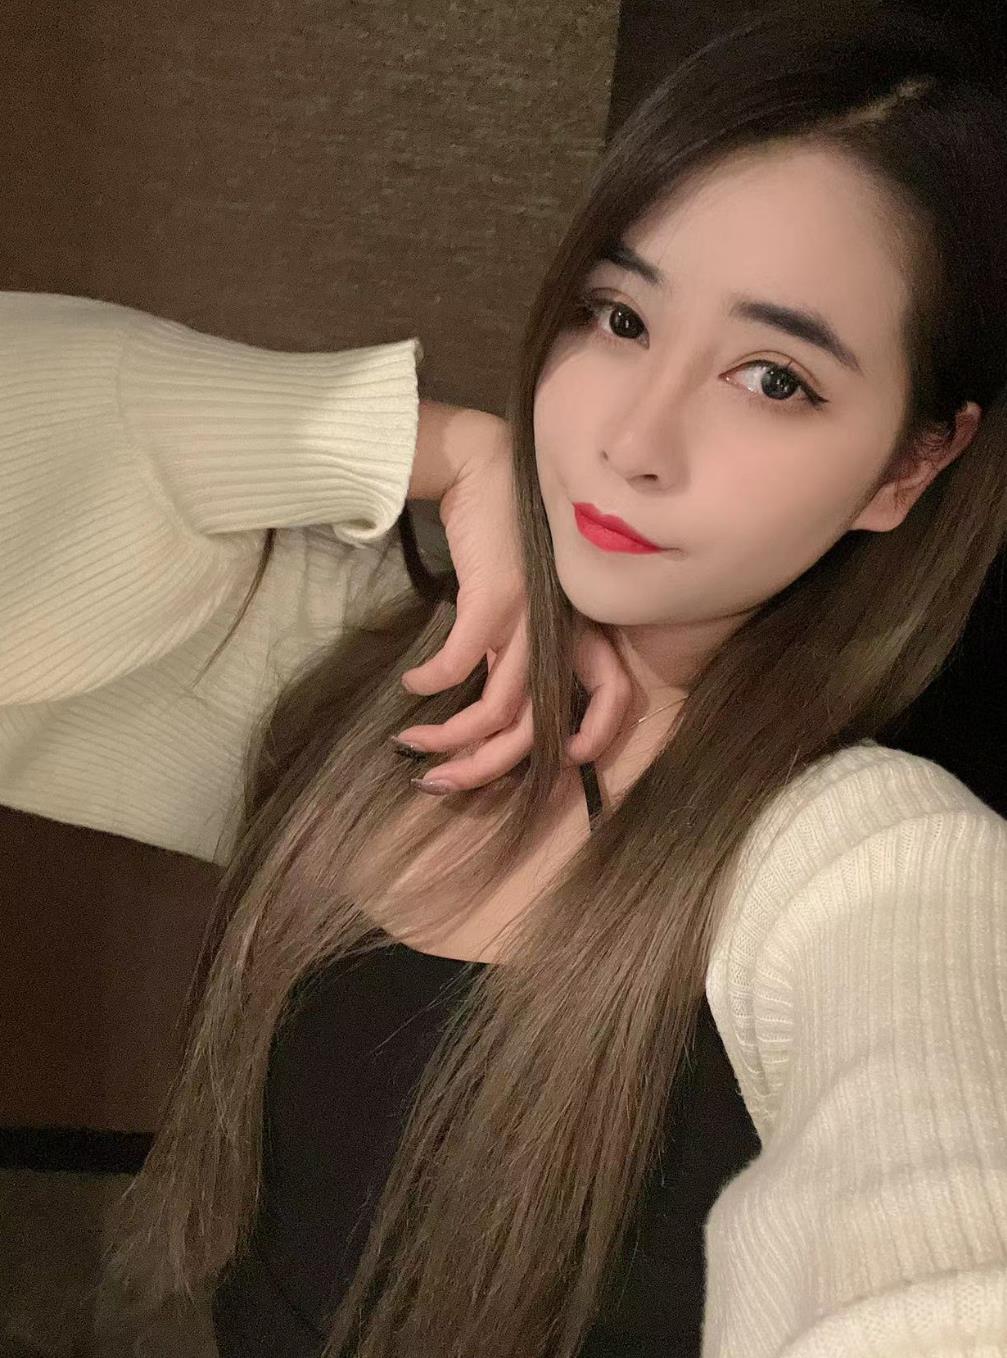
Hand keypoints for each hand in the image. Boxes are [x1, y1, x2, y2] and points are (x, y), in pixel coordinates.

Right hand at [393, 423, 631, 791]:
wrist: (487, 466)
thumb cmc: (505, 535)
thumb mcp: (522, 600)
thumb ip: (516, 649)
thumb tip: (490, 705)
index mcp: (577, 628)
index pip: (614, 690)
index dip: (600, 733)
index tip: (565, 763)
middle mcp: (561, 628)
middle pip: (537, 725)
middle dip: (487, 768)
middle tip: (441, 784)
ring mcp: (531, 616)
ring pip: (498, 709)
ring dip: (448, 737)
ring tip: (410, 742)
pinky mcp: (495, 598)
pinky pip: (460, 663)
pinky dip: (431, 683)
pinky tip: (411, 686)